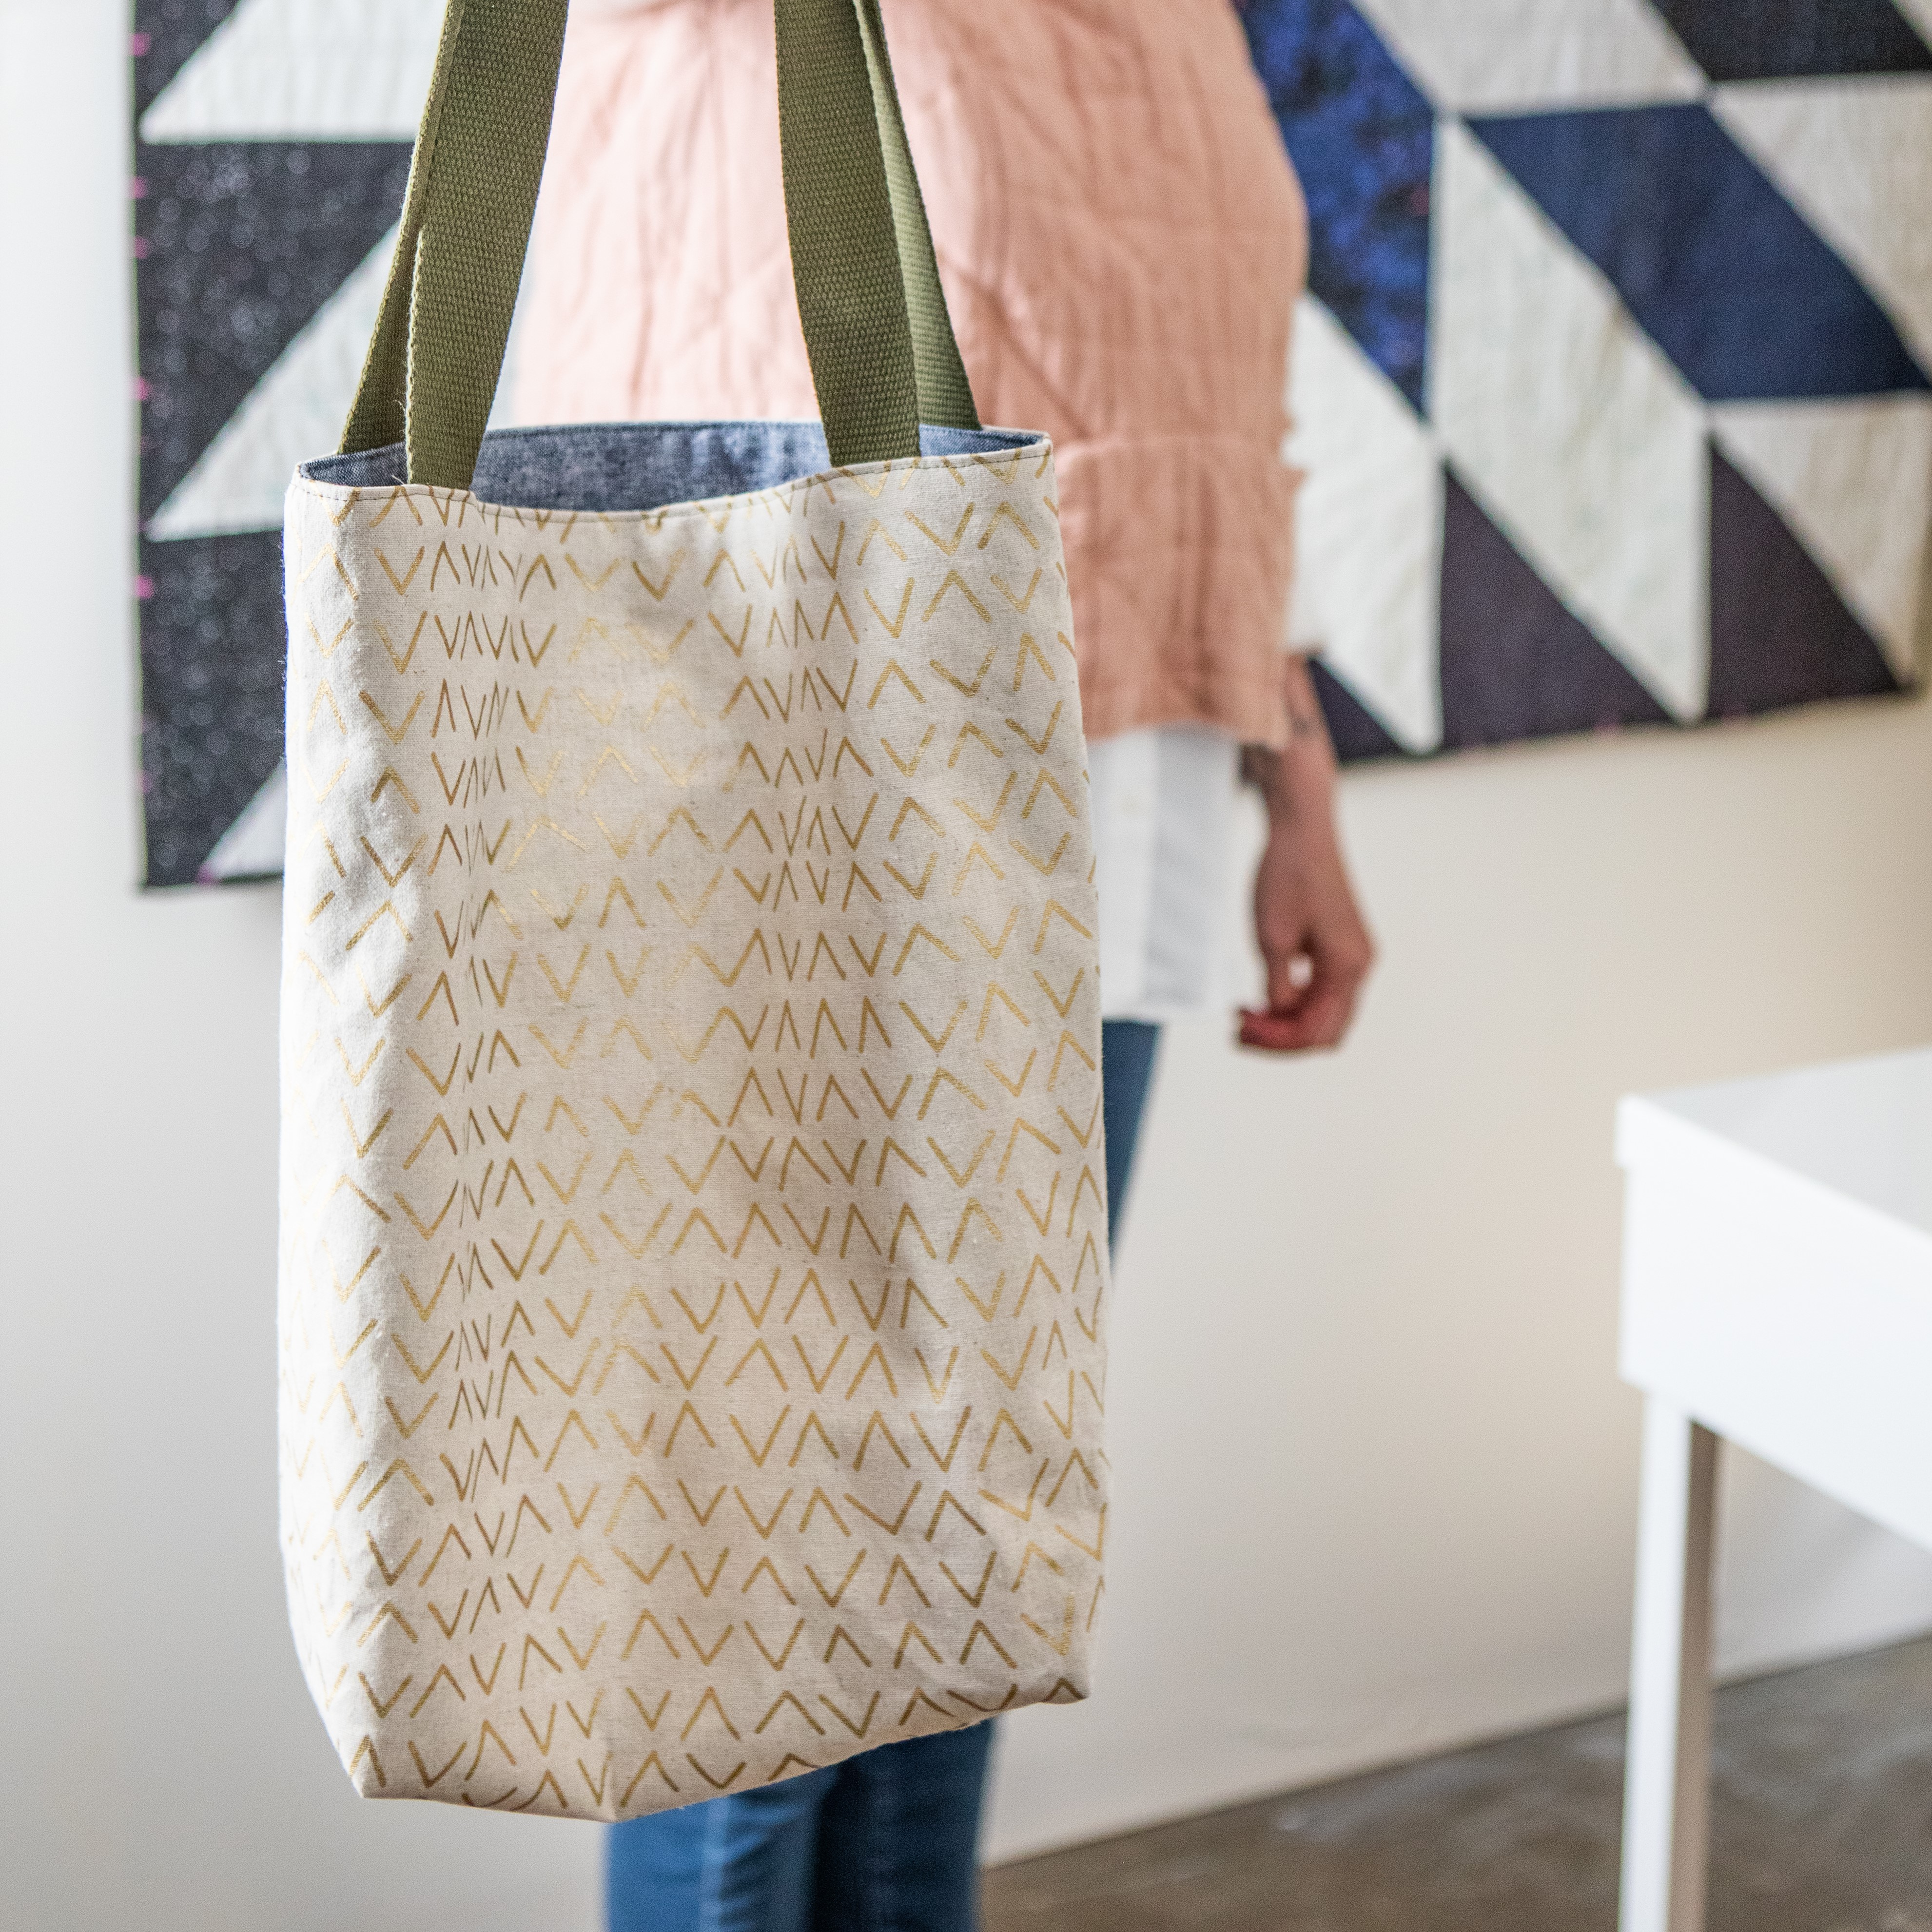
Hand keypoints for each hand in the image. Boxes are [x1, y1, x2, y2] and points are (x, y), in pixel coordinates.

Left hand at [1237, 659, 1374, 1053]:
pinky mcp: (1340, 946)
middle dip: (1282, 1038)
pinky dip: (1294, 1002)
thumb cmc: (1287, 875)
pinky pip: (1322, 992)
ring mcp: (1352, 956)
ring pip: (1325, 1014)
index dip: (1275, 1040)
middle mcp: (1359, 966)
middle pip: (1326, 1031)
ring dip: (1287, 1023)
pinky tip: (1262, 997)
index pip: (1316, 1030)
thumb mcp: (1272, 938)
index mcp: (1348, 966)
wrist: (1301, 830)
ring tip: (1246, 1016)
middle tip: (1239, 1029)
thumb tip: (1278, 1016)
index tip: (1239, 1030)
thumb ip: (1278, 986)